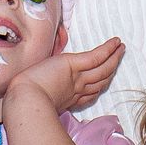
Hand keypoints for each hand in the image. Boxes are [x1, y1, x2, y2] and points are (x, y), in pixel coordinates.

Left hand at [7, 38, 124, 113]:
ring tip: (121, 49)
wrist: (24, 101)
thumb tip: (44, 87)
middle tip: (119, 59)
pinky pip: (95, 58)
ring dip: (114, 58)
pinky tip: (116, 43)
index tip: (105, 80)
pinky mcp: (72, 66)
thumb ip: (47, 93)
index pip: (90, 93)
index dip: (99, 86)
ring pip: (102, 69)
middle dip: (110, 70)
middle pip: (100, 81)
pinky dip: (107, 50)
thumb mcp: (40, 97)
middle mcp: (76, 90)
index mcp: (68, 99)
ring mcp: (77, 79)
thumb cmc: (25, 100)